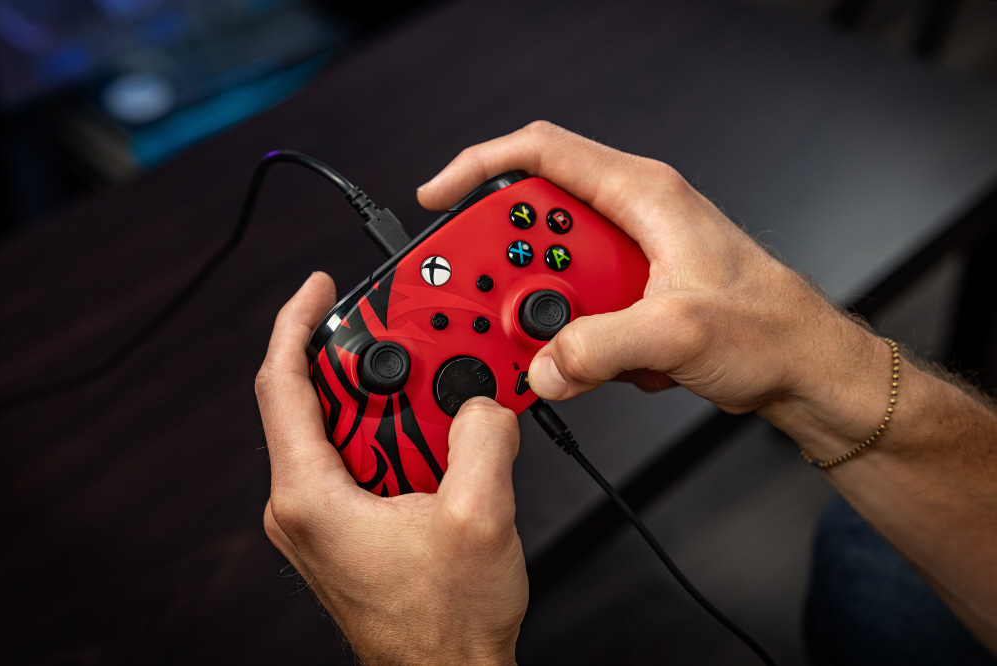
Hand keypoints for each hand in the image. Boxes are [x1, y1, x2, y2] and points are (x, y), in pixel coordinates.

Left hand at [256, 272, 526, 665]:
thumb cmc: (442, 626)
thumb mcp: (479, 516)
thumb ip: (482, 435)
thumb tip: (483, 400)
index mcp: (310, 496)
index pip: (283, 383)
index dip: (297, 322)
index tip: (319, 289)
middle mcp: (304, 504)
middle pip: (326, 400)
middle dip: (377, 367)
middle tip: (423, 349)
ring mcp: (324, 517)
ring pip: (354, 430)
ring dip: (401, 408)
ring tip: (448, 408)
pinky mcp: (349, 526)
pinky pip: (368, 460)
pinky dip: (405, 440)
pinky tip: (445, 446)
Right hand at [418, 121, 890, 454]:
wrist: (806, 370)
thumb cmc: (772, 327)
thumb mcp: (680, 333)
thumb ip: (599, 345)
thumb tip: (543, 362)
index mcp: (642, 195)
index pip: (539, 154)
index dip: (477, 168)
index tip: (437, 199)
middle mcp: (630, 218)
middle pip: (535, 224)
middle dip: (509, 270)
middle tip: (496, 307)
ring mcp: (629, 260)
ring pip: (551, 278)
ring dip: (542, 317)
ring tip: (562, 350)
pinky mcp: (630, 299)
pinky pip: (575, 313)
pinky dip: (570, 342)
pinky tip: (608, 367)